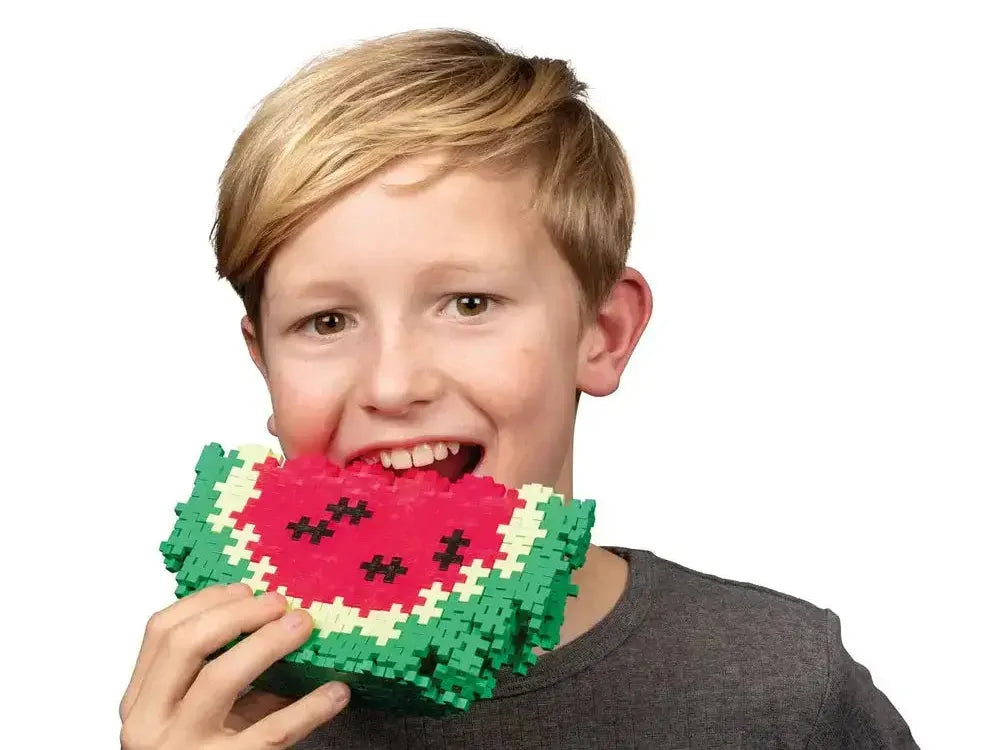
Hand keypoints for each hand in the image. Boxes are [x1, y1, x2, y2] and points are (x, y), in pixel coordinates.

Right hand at [119, 583, 349, 748]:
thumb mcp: (197, 715)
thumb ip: (220, 670)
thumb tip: (276, 619)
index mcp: (141, 702)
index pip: (162, 632)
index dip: (206, 601)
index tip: (245, 588)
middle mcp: (152, 724)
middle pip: (186, 644)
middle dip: (236, 613)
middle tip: (279, 603)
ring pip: (220, 678)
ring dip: (267, 644)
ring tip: (303, 627)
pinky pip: (273, 732)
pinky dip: (310, 707)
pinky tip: (336, 692)